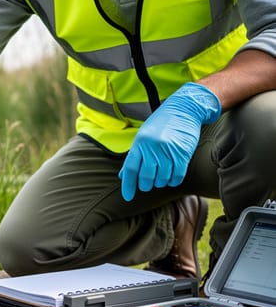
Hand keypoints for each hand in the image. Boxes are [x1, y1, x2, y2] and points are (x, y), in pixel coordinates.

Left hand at [118, 82, 220, 200]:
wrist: (184, 109)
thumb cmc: (160, 125)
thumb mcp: (142, 137)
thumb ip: (133, 156)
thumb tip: (123, 176)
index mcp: (140, 143)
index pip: (130, 169)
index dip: (128, 185)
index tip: (128, 197)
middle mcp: (153, 147)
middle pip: (146, 176)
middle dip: (146, 185)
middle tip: (148, 185)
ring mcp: (168, 150)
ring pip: (162, 178)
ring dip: (160, 183)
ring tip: (160, 179)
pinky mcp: (183, 153)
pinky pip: (177, 175)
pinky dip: (173, 181)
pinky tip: (171, 178)